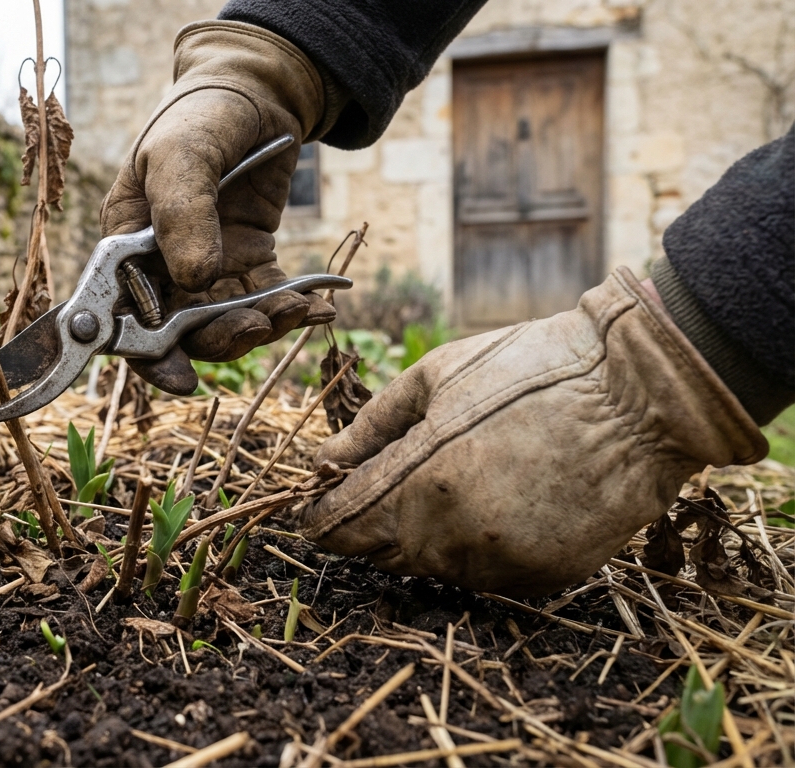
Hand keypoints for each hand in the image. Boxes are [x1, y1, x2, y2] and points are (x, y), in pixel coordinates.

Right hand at [100, 20, 339, 394]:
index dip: (145, 353)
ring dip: (258, 327)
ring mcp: (208, 268)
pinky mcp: (251, 264)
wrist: (258, 93)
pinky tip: (318, 306)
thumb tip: (194, 279)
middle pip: (178, 329)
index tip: (179, 378)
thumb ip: (183, 213)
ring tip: (293, 313)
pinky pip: (266, 300)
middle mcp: (162, 265)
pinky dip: (290, 309)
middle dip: (218, 339)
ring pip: (225, 322)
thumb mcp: (182, 154)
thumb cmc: (203, 116)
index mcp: (126, 244)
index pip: (124, 313)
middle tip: (255, 329)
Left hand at [297, 269, 766, 597]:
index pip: (343, 526)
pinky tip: (504, 501)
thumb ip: (370, 428)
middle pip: (384, 552)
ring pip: (436, 567)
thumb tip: (322, 462)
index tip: (314, 509)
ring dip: (430, 537)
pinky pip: (489, 575)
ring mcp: (504, 562)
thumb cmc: (533, 369)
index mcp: (421, 480)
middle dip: (376, 523)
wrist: (641, 393)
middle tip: (397, 480)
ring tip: (465, 478)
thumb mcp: (436, 377)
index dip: (321, 519)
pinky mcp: (546, 577)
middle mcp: (457, 534)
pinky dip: (481, 549)